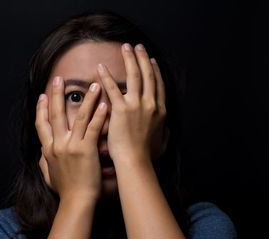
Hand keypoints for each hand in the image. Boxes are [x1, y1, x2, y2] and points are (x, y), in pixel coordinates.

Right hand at [35, 77, 107, 201]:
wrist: (76, 202)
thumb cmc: (65, 191)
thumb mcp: (49, 176)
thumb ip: (44, 163)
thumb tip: (40, 155)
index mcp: (48, 149)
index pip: (41, 124)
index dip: (41, 108)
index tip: (42, 96)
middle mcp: (57, 144)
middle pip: (55, 114)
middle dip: (56, 95)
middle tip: (59, 79)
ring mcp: (71, 146)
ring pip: (77, 117)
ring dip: (86, 99)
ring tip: (93, 85)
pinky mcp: (86, 150)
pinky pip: (92, 128)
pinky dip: (99, 115)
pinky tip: (105, 104)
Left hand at [97, 43, 168, 162]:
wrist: (135, 161)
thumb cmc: (147, 156)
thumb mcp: (162, 143)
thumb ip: (165, 133)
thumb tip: (168, 128)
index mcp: (160, 111)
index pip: (158, 85)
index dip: (155, 71)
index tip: (152, 61)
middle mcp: (151, 104)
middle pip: (148, 75)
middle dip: (143, 58)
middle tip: (138, 47)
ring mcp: (137, 105)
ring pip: (134, 76)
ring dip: (130, 59)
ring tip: (125, 47)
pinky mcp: (121, 109)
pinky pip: (113, 88)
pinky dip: (106, 76)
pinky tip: (101, 66)